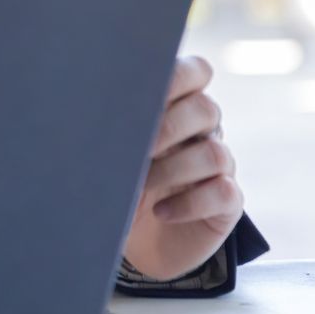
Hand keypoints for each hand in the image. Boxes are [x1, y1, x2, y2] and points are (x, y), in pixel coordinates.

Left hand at [122, 55, 243, 279]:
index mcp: (176, 107)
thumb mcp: (108, 152)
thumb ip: (110, 124)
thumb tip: (88, 106)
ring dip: (174, 169)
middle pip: (206, 109)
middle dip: (168, 127)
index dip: (178, 75)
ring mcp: (217, 168)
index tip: (146, 92)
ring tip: (139, 186)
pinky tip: (162, 211)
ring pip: (215, 153)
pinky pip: (223, 193)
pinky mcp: (226, 204)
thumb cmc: (116, 184)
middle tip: (137, 148)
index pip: (195, 72)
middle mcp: (202, 132)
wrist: (134, 240)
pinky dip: (190, 203)